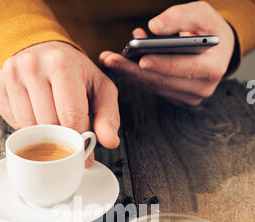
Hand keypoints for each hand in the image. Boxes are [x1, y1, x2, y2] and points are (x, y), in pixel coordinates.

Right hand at [0, 41, 119, 165]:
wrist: (42, 49)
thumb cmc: (74, 72)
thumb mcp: (100, 89)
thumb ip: (108, 116)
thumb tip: (109, 142)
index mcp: (61, 64)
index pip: (70, 116)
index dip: (78, 140)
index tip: (82, 151)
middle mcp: (32, 66)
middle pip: (48, 124)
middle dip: (61, 139)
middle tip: (68, 139)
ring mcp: (11, 75)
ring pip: (28, 127)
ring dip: (43, 135)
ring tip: (53, 124)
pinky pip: (13, 123)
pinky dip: (27, 128)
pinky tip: (36, 116)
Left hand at [99, 1, 234, 105]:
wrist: (218, 48)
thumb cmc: (210, 29)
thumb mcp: (202, 14)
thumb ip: (180, 17)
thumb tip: (154, 27)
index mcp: (213, 68)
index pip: (185, 68)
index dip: (162, 64)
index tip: (141, 59)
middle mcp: (202, 88)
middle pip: (163, 81)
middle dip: (135, 70)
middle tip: (112, 60)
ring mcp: (189, 96)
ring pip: (155, 87)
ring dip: (131, 73)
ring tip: (111, 59)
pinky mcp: (177, 98)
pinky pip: (154, 88)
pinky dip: (137, 75)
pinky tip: (123, 63)